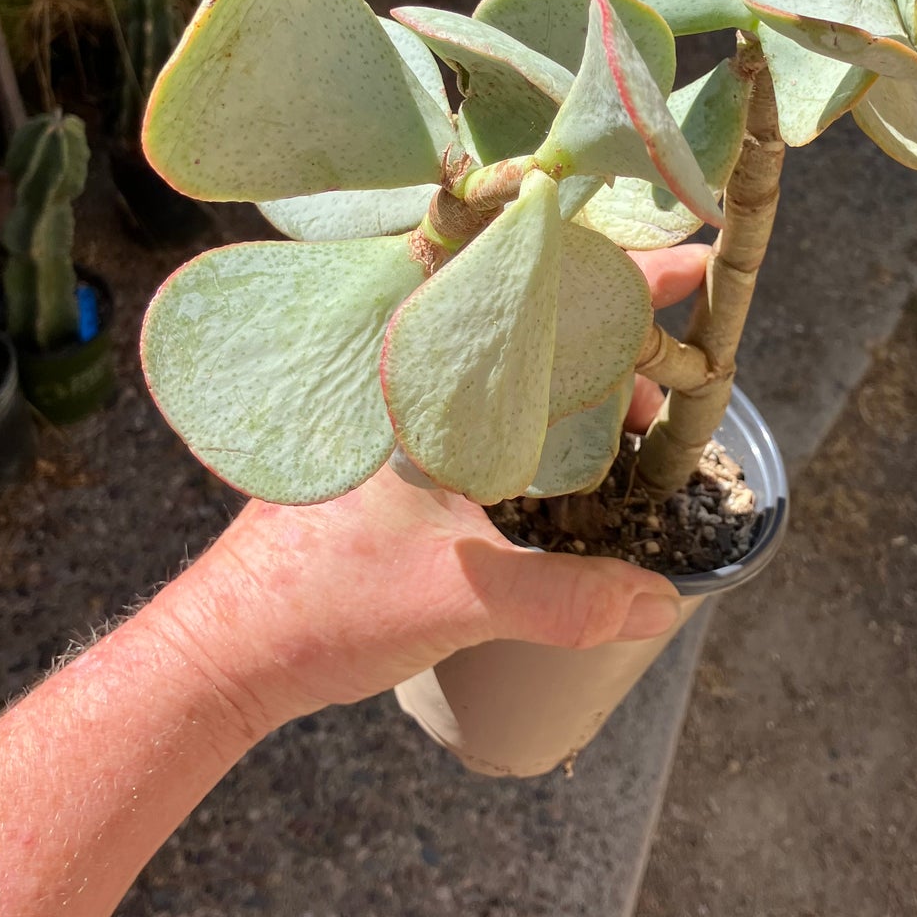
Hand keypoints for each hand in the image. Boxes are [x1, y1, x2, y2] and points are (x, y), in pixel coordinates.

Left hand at [148, 244, 709, 742]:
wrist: (226, 655)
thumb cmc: (317, 608)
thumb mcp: (459, 601)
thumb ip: (567, 601)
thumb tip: (664, 599)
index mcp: (414, 382)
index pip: (523, 290)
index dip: (611, 270)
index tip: (690, 262)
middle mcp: (405, 380)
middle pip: (526, 319)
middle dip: (613, 328)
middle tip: (681, 363)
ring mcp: (399, 416)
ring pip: (509, 366)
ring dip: (580, 377)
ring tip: (643, 413)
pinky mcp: (396, 458)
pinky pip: (490, 408)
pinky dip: (544, 414)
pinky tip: (582, 450)